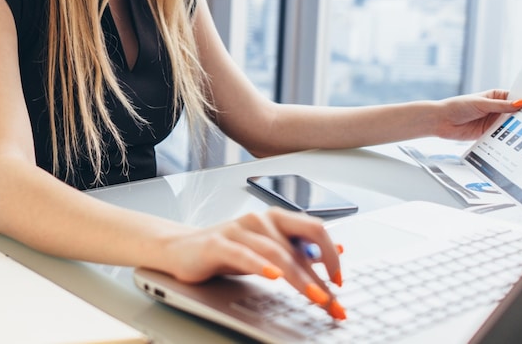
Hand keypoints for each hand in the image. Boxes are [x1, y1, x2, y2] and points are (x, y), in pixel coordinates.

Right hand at [155, 208, 345, 318]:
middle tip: (332, 302)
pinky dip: (260, 265)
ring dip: (299, 278)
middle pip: (299, 244)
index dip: (331, 254)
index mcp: (276, 218)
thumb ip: (299, 249)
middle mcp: (260, 220)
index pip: (314, 229)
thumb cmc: (228, 250)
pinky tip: (273, 276)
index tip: (340, 282)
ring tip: (314, 296)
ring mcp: (238, 230)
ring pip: (276, 252)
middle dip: (319, 276)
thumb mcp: (268, 249)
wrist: (181, 249)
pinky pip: (242, 254)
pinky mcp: (217, 243)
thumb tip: (337, 250)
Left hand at [431, 89, 521, 140]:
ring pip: (510, 126)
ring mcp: (493, 122)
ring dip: (518, 129)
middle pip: (515, 114)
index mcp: (496, 96)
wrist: (441, 121)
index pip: (516, 98)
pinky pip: (502, 137)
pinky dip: (508, 139)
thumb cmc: (458, 106)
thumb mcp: (481, 104)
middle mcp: (497, 109)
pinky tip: (519, 142)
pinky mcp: (489, 134)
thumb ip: (502, 106)